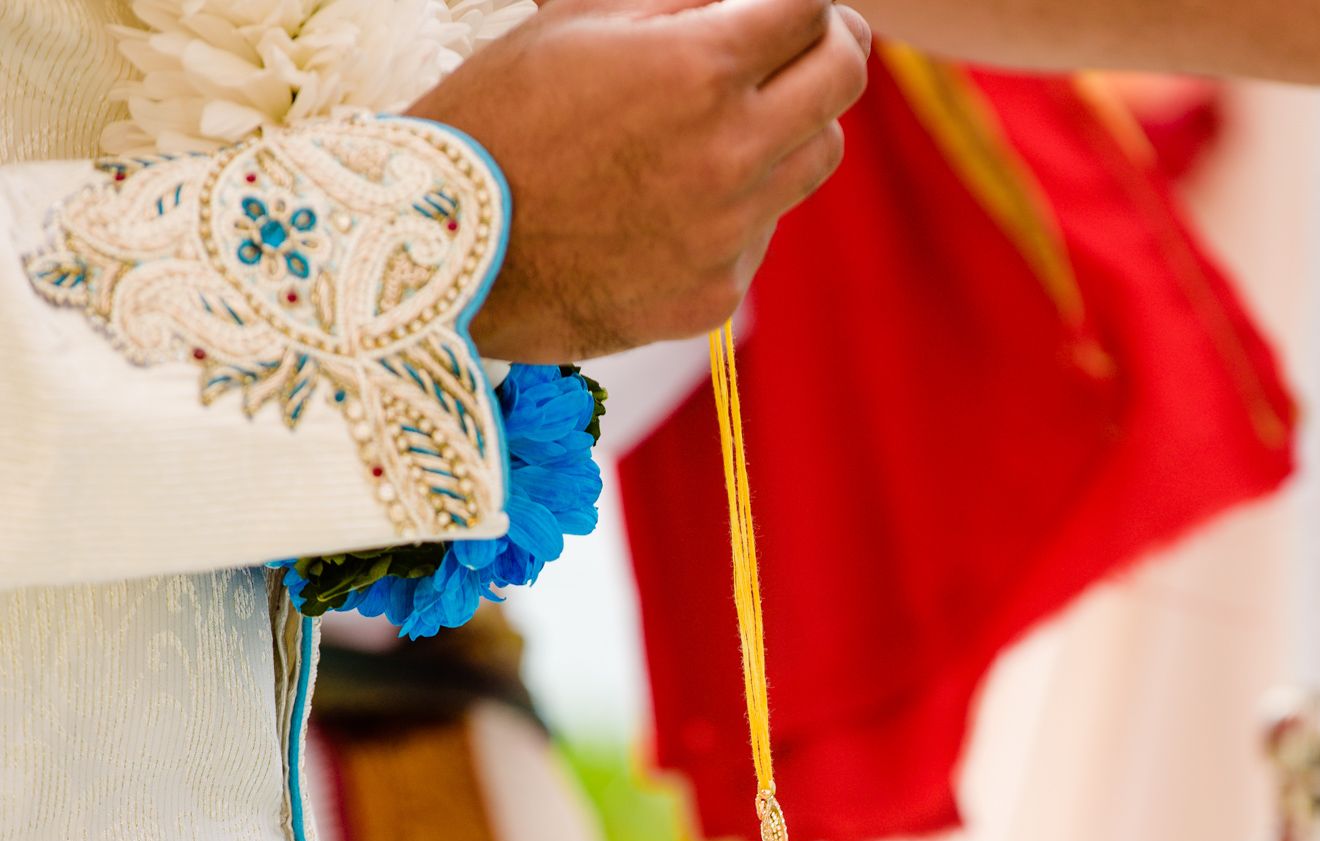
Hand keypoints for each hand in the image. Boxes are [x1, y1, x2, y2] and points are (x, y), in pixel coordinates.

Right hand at [410, 0, 870, 361]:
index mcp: (698, 70)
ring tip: (735, 121)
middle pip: (842, 83)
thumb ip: (680, 0)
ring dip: (793, 127)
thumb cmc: (496, 119)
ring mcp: (729, 233)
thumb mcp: (576, 21)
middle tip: (814, 41)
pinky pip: (762, 231)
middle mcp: (730, 154)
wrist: (439, 253)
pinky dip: (739, 206)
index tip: (802, 2)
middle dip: (833, 47)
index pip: (810, 11)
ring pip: (816, 160)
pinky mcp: (716, 294)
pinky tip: (675, 200)